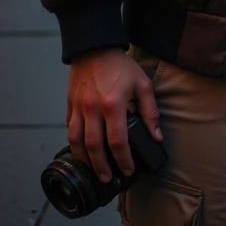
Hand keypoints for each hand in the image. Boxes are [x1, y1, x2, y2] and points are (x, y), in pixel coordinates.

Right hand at [66, 47, 161, 182]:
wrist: (95, 47)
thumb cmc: (120, 65)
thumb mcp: (142, 84)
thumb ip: (150, 112)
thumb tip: (156, 136)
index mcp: (113, 105)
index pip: (117, 142)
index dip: (123, 160)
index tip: (129, 171)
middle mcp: (93, 109)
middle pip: (94, 148)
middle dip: (101, 168)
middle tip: (108, 179)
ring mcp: (79, 108)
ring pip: (77, 142)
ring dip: (84, 160)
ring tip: (93, 170)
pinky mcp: (70, 105)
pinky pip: (69, 129)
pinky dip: (75, 143)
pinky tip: (82, 149)